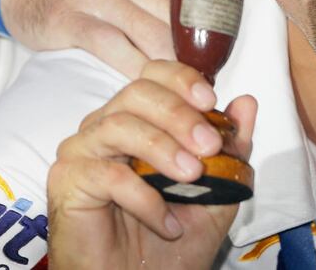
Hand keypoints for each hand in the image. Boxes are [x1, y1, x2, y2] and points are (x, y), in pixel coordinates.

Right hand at [0, 0, 232, 77]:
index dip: (216, 20)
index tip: (224, 44)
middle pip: (180, 17)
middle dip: (198, 48)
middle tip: (210, 71)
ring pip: (155, 37)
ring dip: (174, 65)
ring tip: (187, 84)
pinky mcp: (74, 21)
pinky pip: (119, 53)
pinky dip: (139, 71)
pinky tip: (150, 82)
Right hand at [47, 60, 256, 268]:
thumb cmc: (175, 239)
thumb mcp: (219, 191)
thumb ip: (233, 147)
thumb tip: (247, 102)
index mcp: (143, 119)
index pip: (154, 75)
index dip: (182, 79)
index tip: (211, 100)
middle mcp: (108, 126)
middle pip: (137, 92)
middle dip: (179, 115)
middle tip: (209, 147)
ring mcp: (83, 151)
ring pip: (119, 125)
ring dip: (163, 149)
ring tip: (192, 177)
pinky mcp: (67, 181)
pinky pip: (106, 174)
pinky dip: (144, 197)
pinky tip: (166, 222)